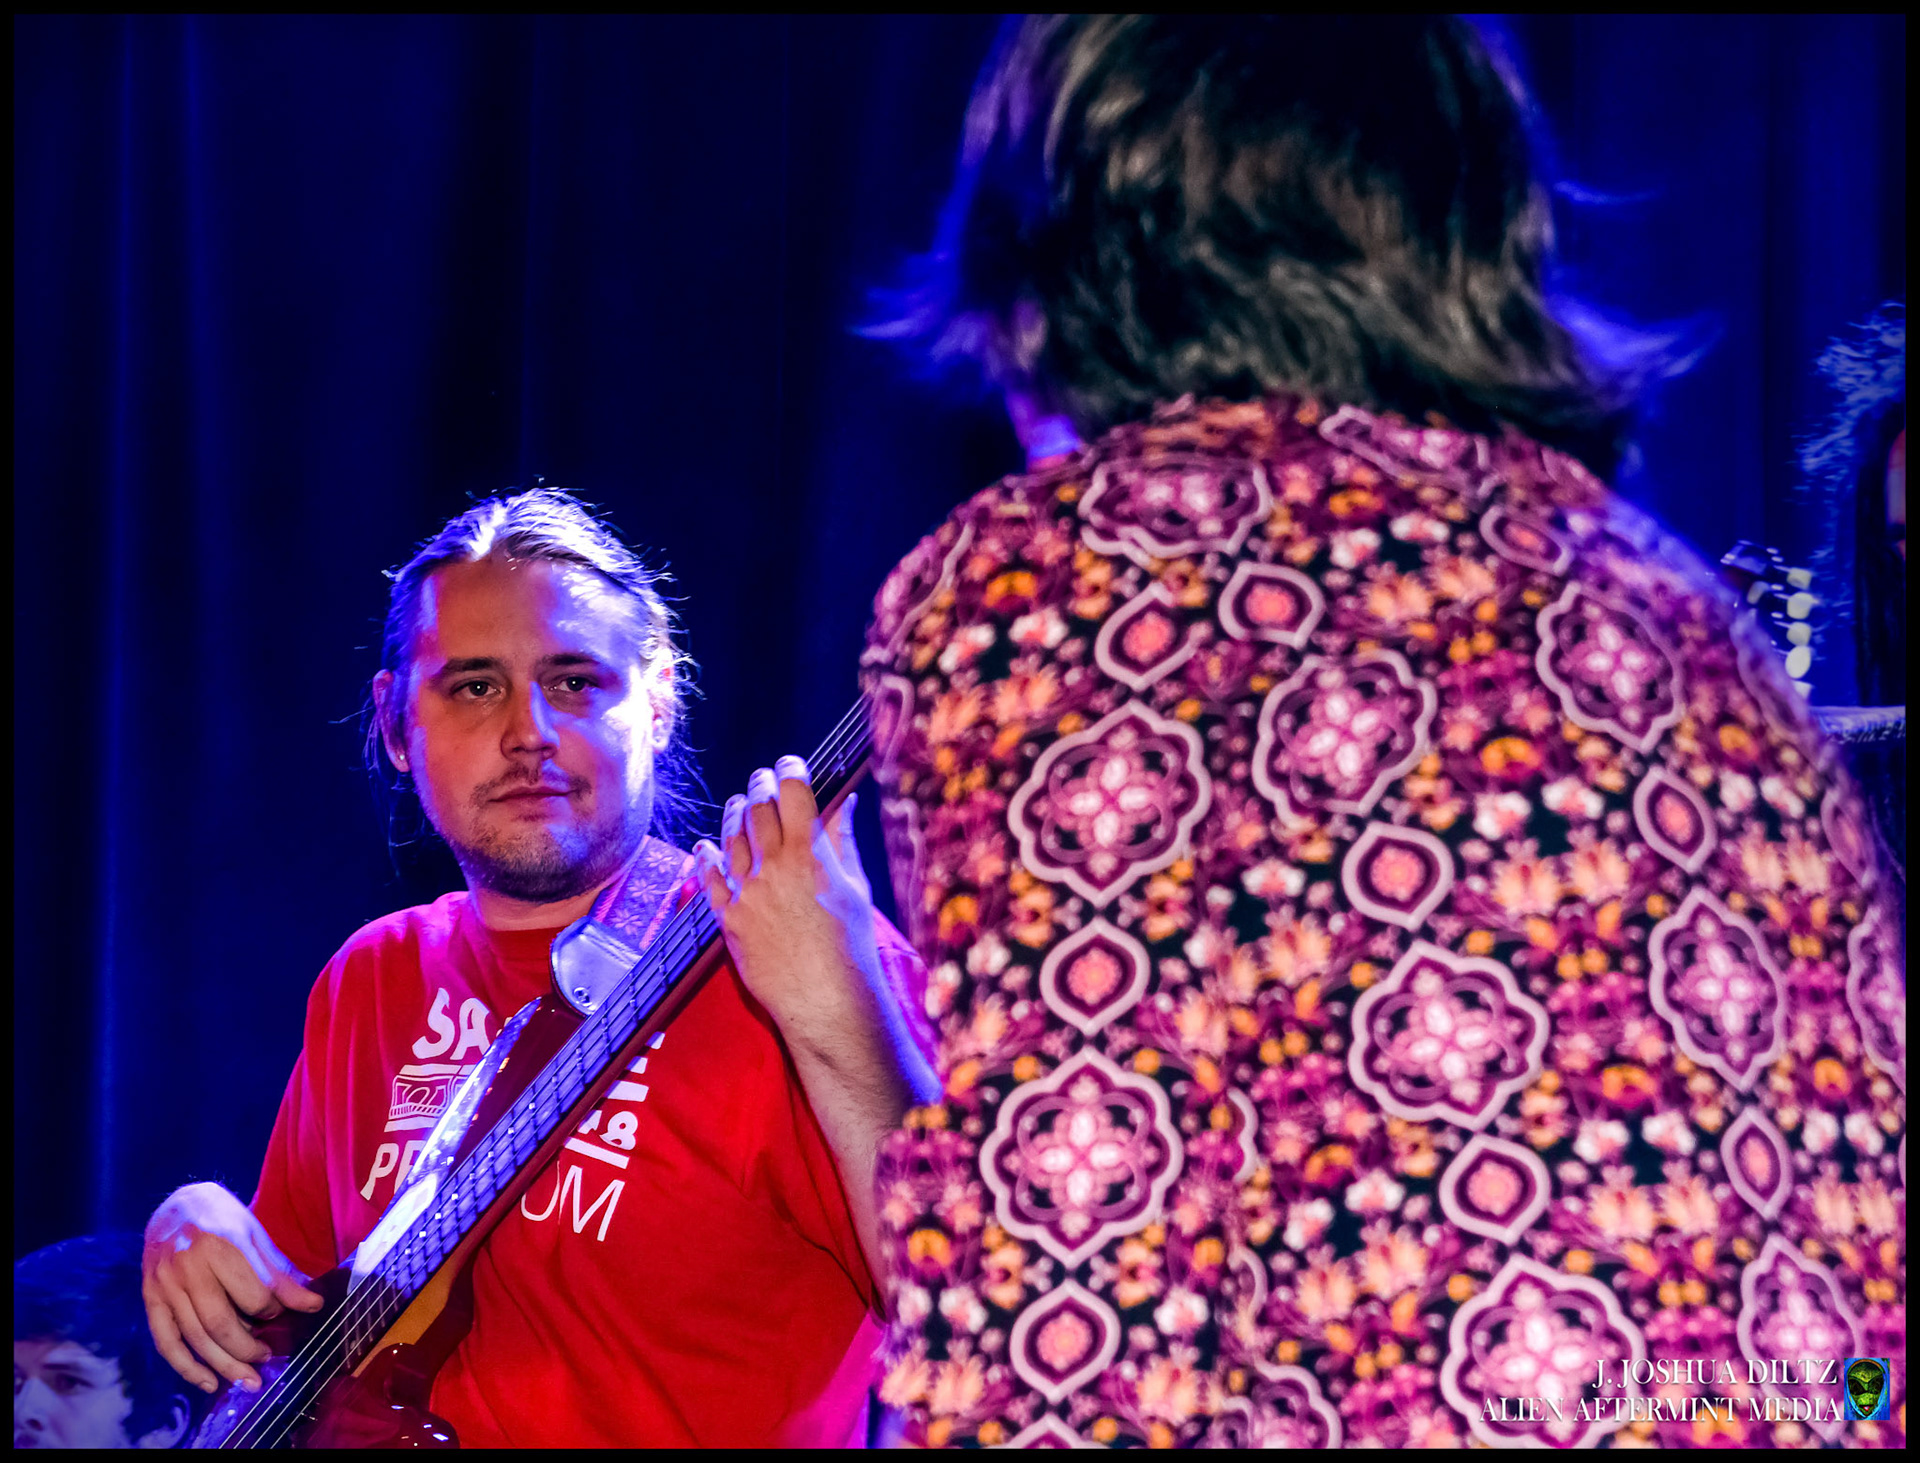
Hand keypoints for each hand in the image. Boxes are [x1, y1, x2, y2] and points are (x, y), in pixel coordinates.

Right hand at [141, 1182, 322, 1394]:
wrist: (175, 1203)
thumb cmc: (222, 1217)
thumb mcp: (254, 1232)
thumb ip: (278, 1270)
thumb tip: (310, 1303)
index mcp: (222, 1243)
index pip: (253, 1293)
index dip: (274, 1309)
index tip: (285, 1314)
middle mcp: (189, 1265)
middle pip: (221, 1322)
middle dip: (248, 1348)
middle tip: (267, 1358)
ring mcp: (165, 1284)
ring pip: (195, 1337)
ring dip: (223, 1365)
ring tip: (248, 1379)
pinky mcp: (149, 1297)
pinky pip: (166, 1340)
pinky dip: (186, 1367)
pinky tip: (209, 1381)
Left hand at [694, 756, 880, 1049]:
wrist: (827, 1003)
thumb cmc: (851, 949)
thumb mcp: (855, 888)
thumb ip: (842, 840)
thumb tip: (843, 801)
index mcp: (810, 856)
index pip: (794, 792)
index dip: (791, 769)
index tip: (791, 763)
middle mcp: (774, 868)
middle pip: (758, 808)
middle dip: (760, 785)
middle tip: (763, 779)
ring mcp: (747, 894)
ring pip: (730, 837)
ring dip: (734, 814)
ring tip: (740, 804)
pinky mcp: (730, 920)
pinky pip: (710, 880)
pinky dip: (707, 858)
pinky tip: (707, 846)